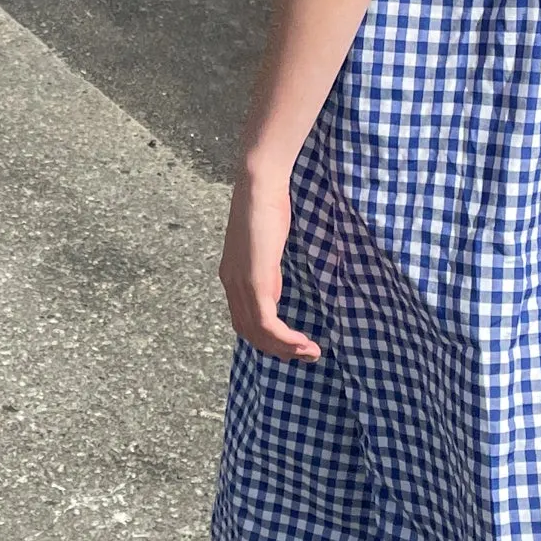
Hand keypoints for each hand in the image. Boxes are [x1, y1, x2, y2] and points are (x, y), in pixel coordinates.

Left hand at [219, 161, 320, 361]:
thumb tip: (275, 293)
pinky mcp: (254, 281)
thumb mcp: (267, 246)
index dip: (266, 338)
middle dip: (278, 350)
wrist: (260, 184)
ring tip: (310, 353)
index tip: (293, 344)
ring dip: (285, 349)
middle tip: (306, 356)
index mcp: (231, 277)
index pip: (244, 320)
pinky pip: (266, 322)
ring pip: (257, 333)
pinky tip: (302, 342)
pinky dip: (284, 338)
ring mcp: (240, 284)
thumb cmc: (267, 205)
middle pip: (248, 333)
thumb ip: (267, 271)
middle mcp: (230, 284)